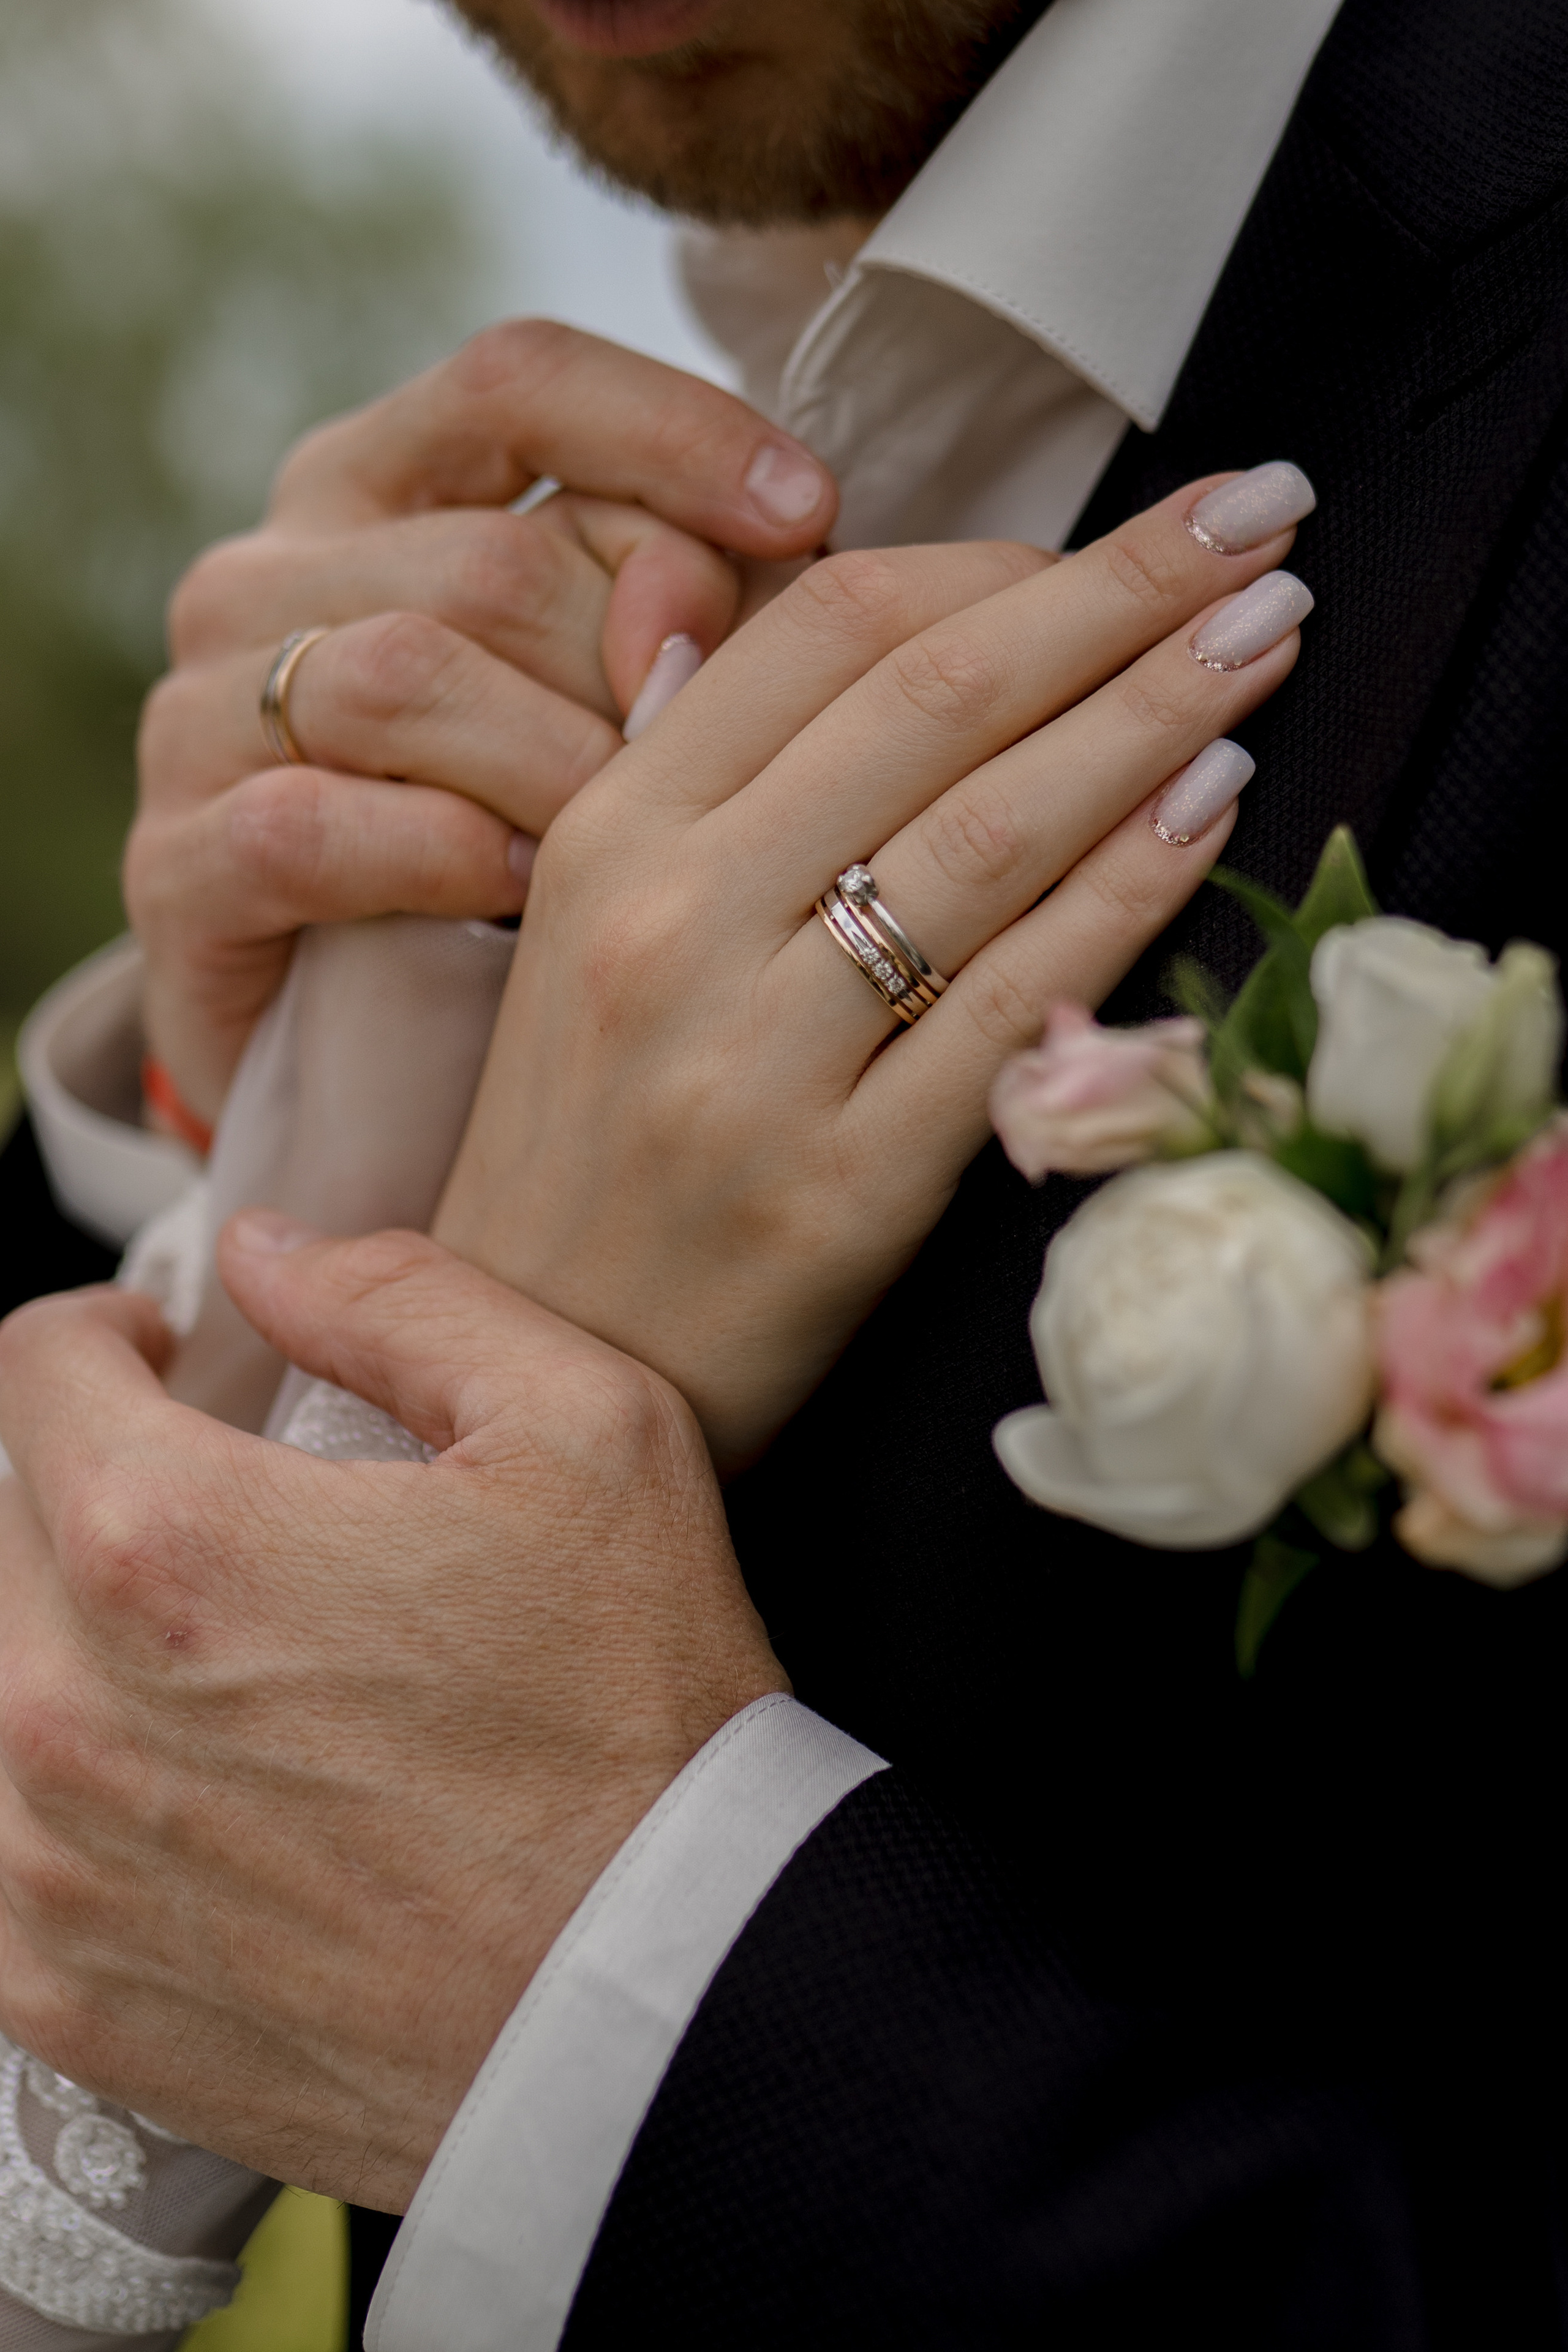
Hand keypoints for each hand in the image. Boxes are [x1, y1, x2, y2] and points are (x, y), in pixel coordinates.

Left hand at [0, 1223, 781, 2207]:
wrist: (659, 2004)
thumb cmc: (635, 1719)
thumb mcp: (584, 1430)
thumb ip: (403, 1300)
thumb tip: (265, 1255)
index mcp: (169, 1545)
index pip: (29, 1375)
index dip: (99, 1338)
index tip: (158, 1363)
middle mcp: (63, 1706)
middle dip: (92, 1487)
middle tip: (219, 1513)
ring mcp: (48, 1869)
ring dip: (73, 1640)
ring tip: (207, 1658)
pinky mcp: (65, 1997)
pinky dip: (59, 1797)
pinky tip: (176, 1792)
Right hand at [127, 322, 835, 1119]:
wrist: (349, 1050)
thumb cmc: (503, 845)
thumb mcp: (595, 702)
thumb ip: (673, 606)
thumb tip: (785, 544)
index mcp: (372, 487)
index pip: (520, 384)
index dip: (672, 431)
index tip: (811, 510)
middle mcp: (268, 574)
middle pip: (490, 559)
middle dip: (632, 668)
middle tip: (716, 771)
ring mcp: (200, 714)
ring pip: (403, 678)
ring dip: (554, 769)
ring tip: (630, 845)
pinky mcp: (174, 860)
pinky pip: (313, 824)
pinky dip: (443, 858)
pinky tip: (522, 896)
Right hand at [435, 478, 1310, 1469]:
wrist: (534, 1357)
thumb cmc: (582, 1134)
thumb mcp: (576, 921)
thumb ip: (669, 758)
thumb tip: (732, 588)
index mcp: (607, 832)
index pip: (824, 625)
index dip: (1005, 553)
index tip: (1133, 528)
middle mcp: (671, 926)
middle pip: (931, 697)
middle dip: (1123, 591)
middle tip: (1262, 518)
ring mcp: (755, 1061)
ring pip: (990, 833)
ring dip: (1154, 711)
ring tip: (1270, 633)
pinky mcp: (842, 1189)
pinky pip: (1011, 1001)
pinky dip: (1126, 891)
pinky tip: (1213, 805)